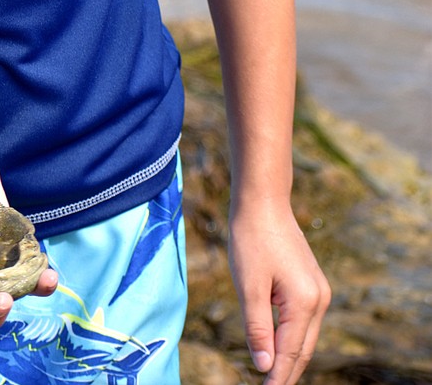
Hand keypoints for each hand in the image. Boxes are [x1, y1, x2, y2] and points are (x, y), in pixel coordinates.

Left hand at [229, 196, 330, 383]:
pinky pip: (303, 321)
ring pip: (305, 336)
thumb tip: (265, 366)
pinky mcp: (311, 283)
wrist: (263, 201)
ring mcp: (318, 290)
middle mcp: (319, 299)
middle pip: (303, 349)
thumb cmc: (252, 238)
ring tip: (271, 377)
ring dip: (289, 356)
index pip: (291, 353)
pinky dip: (291, 337)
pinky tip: (277, 346)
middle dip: (286, 372)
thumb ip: (258, 328)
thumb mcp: (249, 285)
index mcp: (305, 301)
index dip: (277, 378)